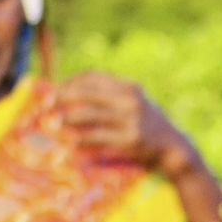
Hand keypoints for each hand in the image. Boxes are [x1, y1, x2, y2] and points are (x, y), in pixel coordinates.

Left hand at [56, 72, 196, 177]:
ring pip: (89, 115)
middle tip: (48, 104)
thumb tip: (73, 94)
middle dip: (64, 97)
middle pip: (88, 93)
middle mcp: (130, 100)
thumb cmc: (147, 124)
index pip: (95, 76)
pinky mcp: (129, 140)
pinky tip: (71, 144)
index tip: (57, 88)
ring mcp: (130, 119)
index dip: (72, 81)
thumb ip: (111, 97)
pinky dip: (81, 141)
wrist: (173, 146)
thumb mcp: (135, 102)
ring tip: (55, 123)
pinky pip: (97, 138)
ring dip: (68, 118)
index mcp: (129, 87)